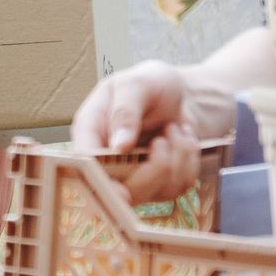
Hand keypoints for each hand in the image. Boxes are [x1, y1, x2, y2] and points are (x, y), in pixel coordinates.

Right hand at [70, 62, 232, 209]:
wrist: (177, 92)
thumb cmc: (151, 83)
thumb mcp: (137, 85)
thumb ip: (126, 111)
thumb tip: (119, 145)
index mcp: (91, 132)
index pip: (87, 165)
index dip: (101, 182)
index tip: (122, 192)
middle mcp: (107, 158)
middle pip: (123, 191)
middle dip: (155, 168)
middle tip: (164, 139)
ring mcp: (133, 174)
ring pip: (156, 191)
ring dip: (177, 158)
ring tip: (173, 128)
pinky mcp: (158, 181)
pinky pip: (178, 187)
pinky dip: (189, 162)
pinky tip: (182, 139)